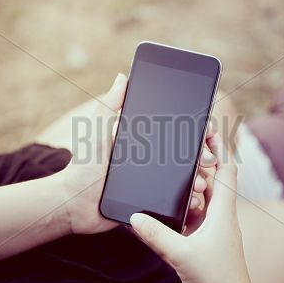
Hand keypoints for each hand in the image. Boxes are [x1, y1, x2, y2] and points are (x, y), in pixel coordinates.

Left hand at [54, 74, 216, 234]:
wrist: (73, 205)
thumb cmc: (82, 167)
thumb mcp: (97, 133)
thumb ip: (109, 107)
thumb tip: (122, 76)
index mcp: (140, 143)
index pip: (172, 133)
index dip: (193, 132)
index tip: (208, 132)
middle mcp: (149, 161)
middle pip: (183, 157)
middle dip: (201, 157)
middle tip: (210, 160)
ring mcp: (150, 183)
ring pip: (182, 180)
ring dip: (197, 180)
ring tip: (201, 184)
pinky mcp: (149, 204)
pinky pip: (172, 202)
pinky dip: (186, 202)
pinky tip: (194, 201)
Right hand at [130, 134, 251, 282]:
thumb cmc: (217, 280)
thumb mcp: (182, 254)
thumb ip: (157, 235)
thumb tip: (135, 218)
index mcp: (223, 212)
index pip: (226, 170)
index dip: (220, 149)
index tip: (209, 131)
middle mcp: (221, 216)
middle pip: (214, 180)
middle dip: (201, 163)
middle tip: (184, 149)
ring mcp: (215, 227)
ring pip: (205, 197)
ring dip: (193, 185)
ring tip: (176, 174)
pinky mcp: (208, 238)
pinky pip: (197, 214)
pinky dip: (187, 206)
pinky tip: (173, 205)